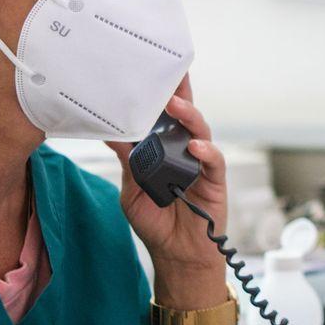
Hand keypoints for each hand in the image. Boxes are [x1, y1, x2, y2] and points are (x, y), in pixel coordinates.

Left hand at [106, 74, 230, 309]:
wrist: (175, 254)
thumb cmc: (155, 221)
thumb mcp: (131, 189)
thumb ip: (127, 161)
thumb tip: (110, 133)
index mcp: (164, 150)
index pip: (165, 117)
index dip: (163, 94)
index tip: (155, 70)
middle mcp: (184, 151)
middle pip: (186, 116)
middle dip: (181, 93)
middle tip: (172, 74)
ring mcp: (201, 164)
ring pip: (201, 132)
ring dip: (190, 117)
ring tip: (177, 106)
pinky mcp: (214, 181)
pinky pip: (214, 161)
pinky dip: (205, 152)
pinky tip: (195, 147)